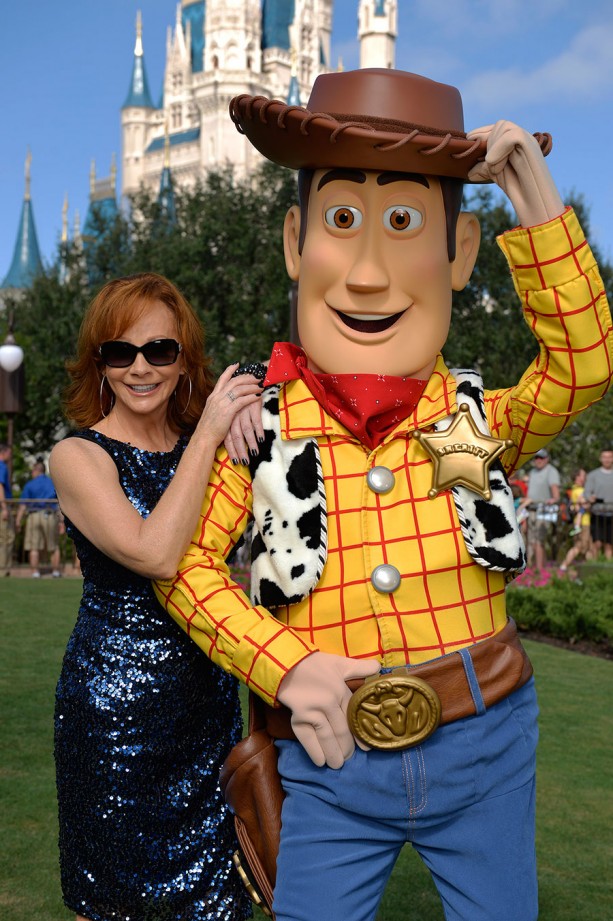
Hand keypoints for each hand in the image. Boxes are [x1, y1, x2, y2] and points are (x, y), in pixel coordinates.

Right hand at [196, 364, 261, 446]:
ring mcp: (222, 403)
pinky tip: (258, 396)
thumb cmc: (209, 429)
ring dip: (252, 386)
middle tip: (256, 377)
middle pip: (234, 381)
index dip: (230, 370)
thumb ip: (218, 405)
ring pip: (239, 389)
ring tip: (260, 386)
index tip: (238, 364)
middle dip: (247, 378)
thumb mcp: (212, 412)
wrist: (204, 437)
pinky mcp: (228, 411)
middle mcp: (217, 397)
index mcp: (213, 396)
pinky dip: (251, 397)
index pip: (222, 379)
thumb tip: (225, 402)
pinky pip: (242, 400)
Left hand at [223, 398, 264, 464]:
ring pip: (246, 430)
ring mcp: (243, 411)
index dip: (232, 451)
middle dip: (240, 450)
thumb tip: (237, 442)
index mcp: (228, 419)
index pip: (227, 438)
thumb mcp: (236, 413)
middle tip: (245, 462)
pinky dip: (258, 431)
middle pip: (235, 436)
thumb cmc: (244, 400)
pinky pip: (256, 421)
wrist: (251, 383)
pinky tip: (261, 439)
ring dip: (250, 443)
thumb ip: (234, 426)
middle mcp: (234, 416)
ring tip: (255, 454)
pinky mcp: (252, 406)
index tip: (236, 462)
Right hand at [277, 652, 379, 768]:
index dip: (359, 733)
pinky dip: (314, 751)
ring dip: (333, 753)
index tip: (366, 747)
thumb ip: (359, 667)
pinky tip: (320, 762)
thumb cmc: (314, 664)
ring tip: (337, 764)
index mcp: (340, 690)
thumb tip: (378, 668)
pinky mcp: (298, 716)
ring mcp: (312, 711)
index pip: (353, 716)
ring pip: (327, 737)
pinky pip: (307, 738)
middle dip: (346, 747)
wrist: (286, 663)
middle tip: (349, 758)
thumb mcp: (339, 662)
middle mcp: (328, 703)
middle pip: (341, 730)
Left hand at [467, 120, 563, 226]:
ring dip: (494, 148)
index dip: (482, 133)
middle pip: (500, 126)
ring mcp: (528, 140)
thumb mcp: (496, 173)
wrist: (533, 202)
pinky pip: (511, 136)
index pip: (498, 127)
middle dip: (489, 143)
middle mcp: (524, 137)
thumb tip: (469, 172)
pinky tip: (496, 164)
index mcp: (516, 142)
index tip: (469, 140)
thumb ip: (484, 167)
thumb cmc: (517, 189)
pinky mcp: (530, 144)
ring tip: (497, 168)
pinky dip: (499, 149)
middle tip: (490, 165)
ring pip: (504, 128)